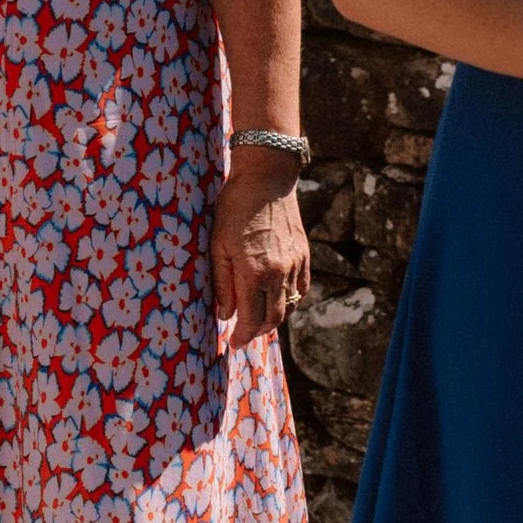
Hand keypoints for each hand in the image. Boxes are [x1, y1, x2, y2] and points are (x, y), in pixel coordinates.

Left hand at [211, 160, 309, 344]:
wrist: (267, 179)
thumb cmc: (235, 209)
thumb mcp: (218, 245)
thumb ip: (222, 284)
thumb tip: (225, 314)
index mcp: (254, 273)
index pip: (251, 319)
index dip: (242, 335)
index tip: (233, 343)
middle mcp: (279, 274)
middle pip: (273, 318)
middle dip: (257, 332)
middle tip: (243, 335)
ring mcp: (295, 265)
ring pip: (289, 306)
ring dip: (274, 319)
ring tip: (258, 321)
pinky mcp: (304, 255)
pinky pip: (301, 289)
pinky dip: (291, 301)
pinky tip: (278, 300)